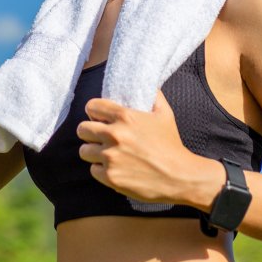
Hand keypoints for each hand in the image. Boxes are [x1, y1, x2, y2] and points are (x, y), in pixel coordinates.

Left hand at [76, 89, 196, 204]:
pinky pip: (93, 170)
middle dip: (90, 132)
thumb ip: (154, 96)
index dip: (94, 112)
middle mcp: (114, 135)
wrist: (179, 176)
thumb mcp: (165, 114)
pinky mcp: (110, 177)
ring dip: (93, 152)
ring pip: (84, 151)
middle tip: (99, 138)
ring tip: (106, 154)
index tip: (99, 118)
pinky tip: (115, 168)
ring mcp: (110, 157)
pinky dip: (102, 170)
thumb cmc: (172, 144)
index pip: (91, 107)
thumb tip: (147, 84)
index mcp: (125, 116)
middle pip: (82, 129)